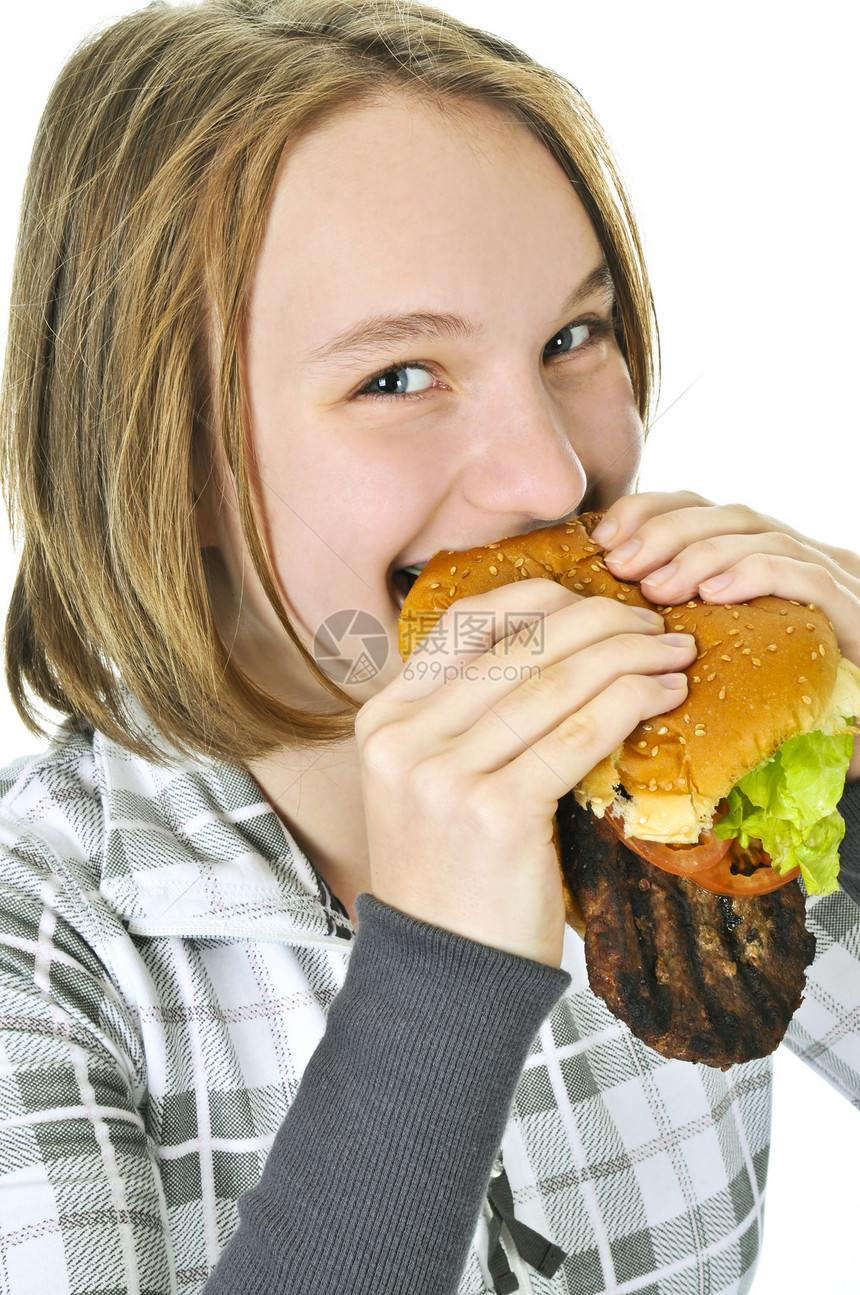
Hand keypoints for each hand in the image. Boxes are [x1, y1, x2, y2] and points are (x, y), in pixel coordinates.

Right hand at [355, 581, 696, 965]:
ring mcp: (443, 773)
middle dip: (601, 622)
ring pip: (556, 683)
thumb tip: (558, 649)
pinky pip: (578, 733)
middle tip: (655, 625)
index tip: (594, 601)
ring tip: (675, 654)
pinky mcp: (494, 811)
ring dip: (630, 656)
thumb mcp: (432, 784)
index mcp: (384, 719)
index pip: (464, 623)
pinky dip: (631, 703)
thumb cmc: (452, 879)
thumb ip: (469, 718)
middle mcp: (405, 737)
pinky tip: (665, 695)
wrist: (442, 976)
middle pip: (519, 645)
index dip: (538, 598)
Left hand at [591, 491, 859, 776]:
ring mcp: (829, 575)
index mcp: (761, 554)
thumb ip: (681, 624)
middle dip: (665, 531)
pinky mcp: (851, 609)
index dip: (650, 510)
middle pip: (726, 514)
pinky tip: (714, 595)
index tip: (604, 537)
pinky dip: (755, 576)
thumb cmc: (788, 691)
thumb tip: (610, 619)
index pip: (702, 506)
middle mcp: (796, 553)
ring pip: (761, 536)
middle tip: (621, 564)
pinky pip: (804, 576)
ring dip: (701, 555)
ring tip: (656, 588)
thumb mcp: (726, 649)